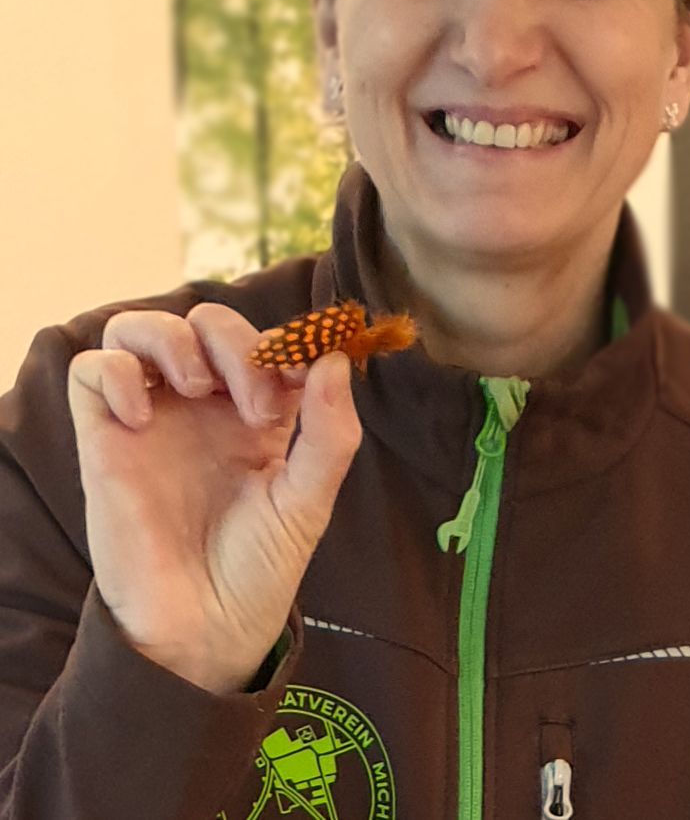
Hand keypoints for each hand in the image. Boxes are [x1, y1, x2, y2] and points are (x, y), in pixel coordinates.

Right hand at [67, 302, 361, 694]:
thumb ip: (330, 432)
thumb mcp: (309, 500)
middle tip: (254, 403)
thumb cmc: (258, 568)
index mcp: (256, 411)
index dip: (287, 342)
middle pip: (207, 322)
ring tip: (196, 385)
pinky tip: (142, 415)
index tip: (303, 374)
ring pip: (141, 329)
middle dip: (236, 341)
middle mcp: (202, 406)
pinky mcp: (105, 437)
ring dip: (173, 338)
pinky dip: (116, 372)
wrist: (204, 629)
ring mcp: (153, 417)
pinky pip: (92, 369)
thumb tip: (336, 359)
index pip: (265, 340)